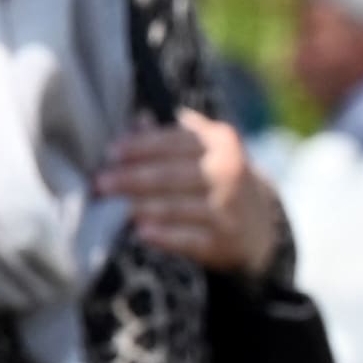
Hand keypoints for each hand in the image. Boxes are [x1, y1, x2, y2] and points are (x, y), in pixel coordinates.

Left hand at [100, 110, 285, 276]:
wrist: (261, 222)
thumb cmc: (217, 176)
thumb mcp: (207, 148)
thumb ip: (173, 136)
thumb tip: (137, 121)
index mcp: (222, 143)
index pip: (174, 141)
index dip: (140, 147)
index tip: (110, 153)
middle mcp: (229, 173)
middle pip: (171, 175)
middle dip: (132, 179)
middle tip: (101, 183)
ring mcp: (229, 209)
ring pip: (177, 207)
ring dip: (142, 207)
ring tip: (113, 207)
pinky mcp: (226, 241)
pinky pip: (190, 239)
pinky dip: (165, 237)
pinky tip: (141, 233)